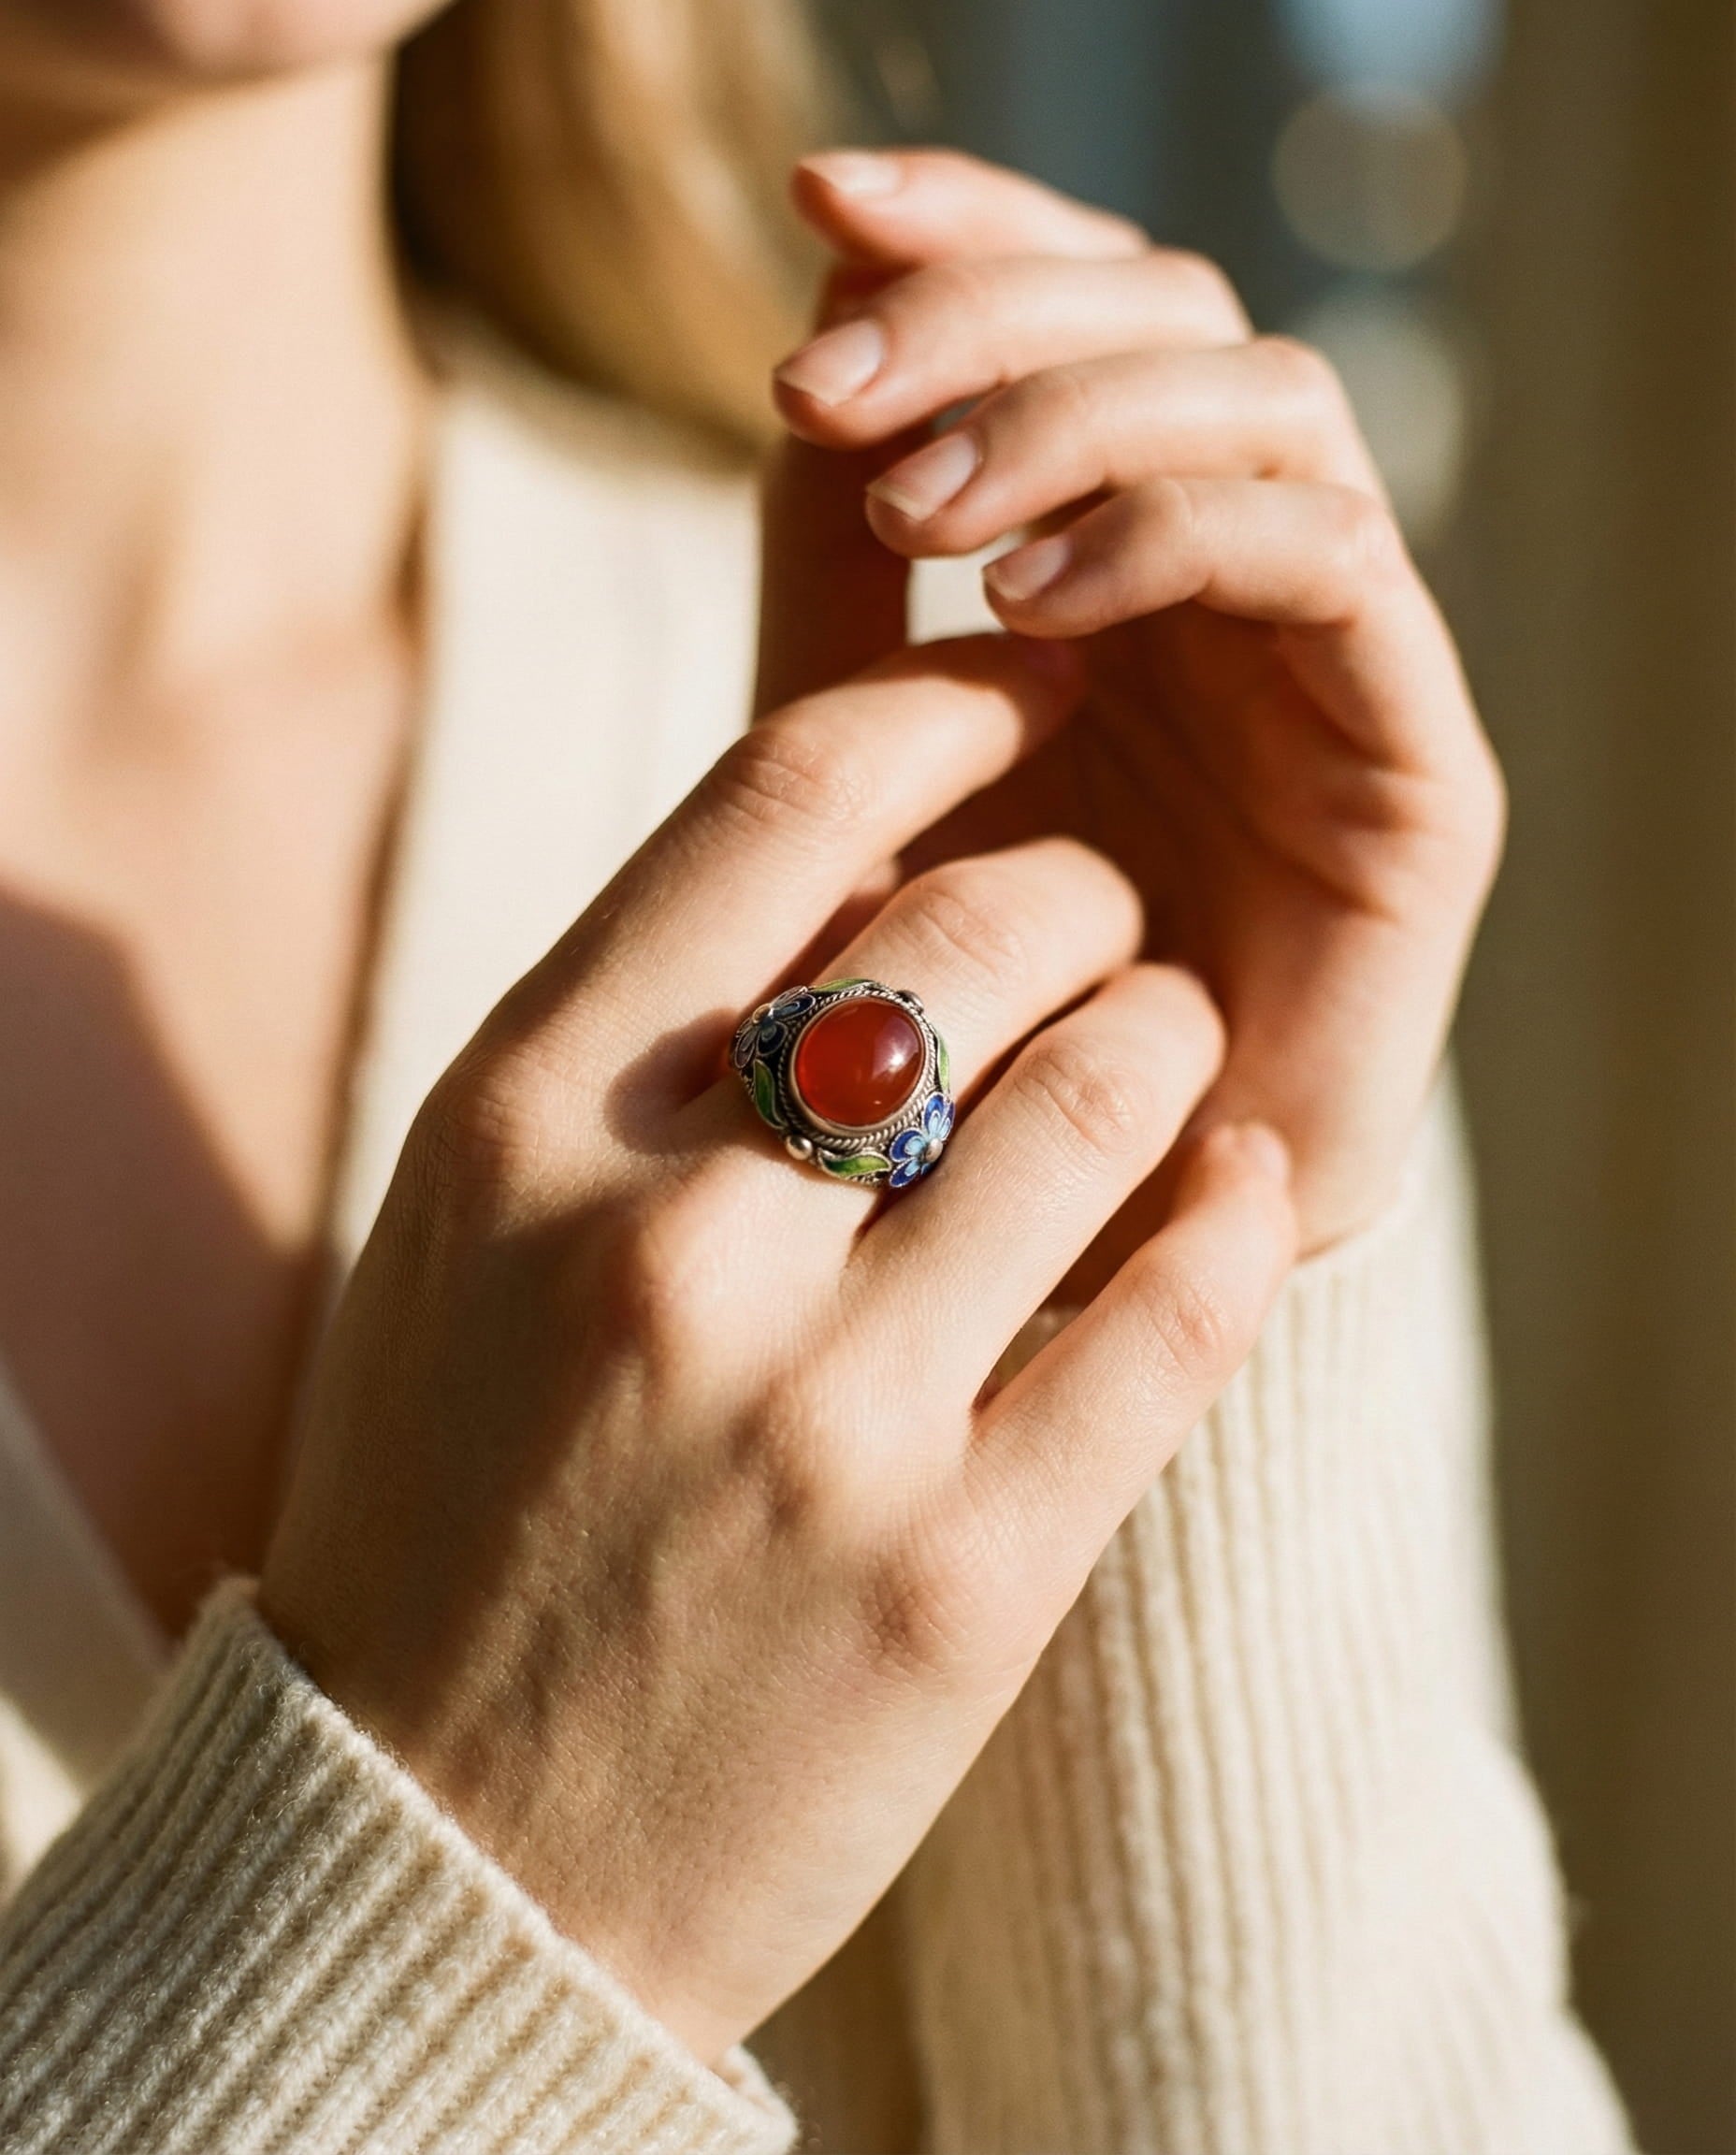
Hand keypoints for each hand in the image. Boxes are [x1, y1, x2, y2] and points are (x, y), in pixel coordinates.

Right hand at [259, 636, 1295, 2065]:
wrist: (440, 1849)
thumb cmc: (449, 1499)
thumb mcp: (470, 1228)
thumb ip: (631, 1042)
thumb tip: (855, 856)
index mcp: (521, 1123)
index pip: (786, 792)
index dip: (950, 702)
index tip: (1033, 685)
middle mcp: (667, 1246)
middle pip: (986, 922)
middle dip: (1084, 883)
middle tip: (1100, 914)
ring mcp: (826, 1419)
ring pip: (1112, 1089)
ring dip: (1169, 1031)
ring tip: (1158, 1048)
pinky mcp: (967, 1578)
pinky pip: (1182, 1311)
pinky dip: (1232, 1210)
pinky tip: (1232, 1181)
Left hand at [761, 150, 1504, 1261]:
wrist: (1066, 1234)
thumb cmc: (953, 1012)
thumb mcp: (856, 766)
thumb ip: (837, 578)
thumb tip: (809, 357)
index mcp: (1112, 553)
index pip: (1077, 309)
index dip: (967, 228)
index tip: (812, 205)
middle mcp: (1234, 583)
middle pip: (1173, 316)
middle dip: (995, 312)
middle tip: (829, 379)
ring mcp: (1330, 664)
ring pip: (1264, 408)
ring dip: (1078, 414)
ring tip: (920, 508)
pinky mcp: (1411, 767)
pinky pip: (1331, 568)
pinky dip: (1176, 537)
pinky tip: (1025, 600)